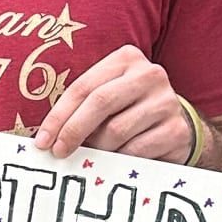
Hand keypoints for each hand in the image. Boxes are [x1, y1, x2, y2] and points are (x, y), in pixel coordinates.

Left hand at [34, 45, 192, 161]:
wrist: (178, 128)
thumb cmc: (130, 111)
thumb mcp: (108, 97)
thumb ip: (82, 107)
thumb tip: (48, 136)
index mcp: (126, 59)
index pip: (83, 86)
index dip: (59, 115)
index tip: (43, 140)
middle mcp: (149, 74)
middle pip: (100, 102)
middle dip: (73, 130)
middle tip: (59, 152)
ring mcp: (166, 101)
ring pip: (116, 131)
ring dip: (97, 149)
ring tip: (91, 155)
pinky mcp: (176, 130)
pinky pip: (135, 151)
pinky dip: (118, 160)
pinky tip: (113, 162)